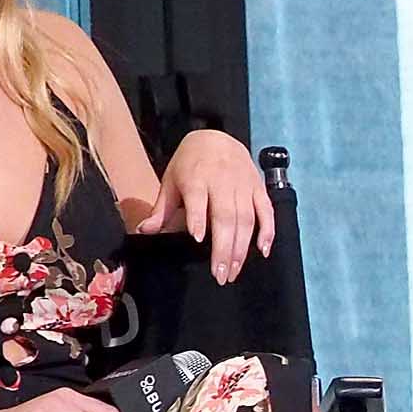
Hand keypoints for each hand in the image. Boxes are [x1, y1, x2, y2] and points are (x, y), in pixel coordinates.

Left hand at [139, 130, 274, 283]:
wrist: (216, 137)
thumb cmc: (190, 164)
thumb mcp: (171, 182)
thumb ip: (161, 209)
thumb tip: (144, 230)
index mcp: (197, 177)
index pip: (198, 198)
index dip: (199, 217)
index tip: (198, 238)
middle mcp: (222, 181)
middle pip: (225, 216)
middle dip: (224, 247)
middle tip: (221, 274)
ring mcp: (244, 185)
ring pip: (246, 219)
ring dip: (242, 247)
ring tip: (234, 270)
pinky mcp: (258, 189)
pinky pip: (267, 212)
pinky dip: (268, 231)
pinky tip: (263, 250)